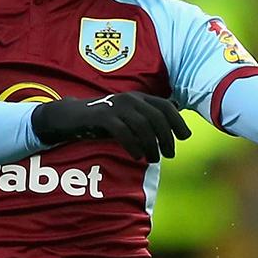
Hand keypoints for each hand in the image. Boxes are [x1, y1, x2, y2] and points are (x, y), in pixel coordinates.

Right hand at [31, 92, 191, 163]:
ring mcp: (115, 106)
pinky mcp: (102, 117)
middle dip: (166, 137)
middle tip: (169, 155)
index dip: (178, 121)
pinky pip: (123, 131)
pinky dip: (133, 145)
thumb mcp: (130, 114)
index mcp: (139, 98)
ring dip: (151, 145)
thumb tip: (175, 108)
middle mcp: (129, 99)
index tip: (185, 137)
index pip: (165, 106)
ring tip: (153, 159)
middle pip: (156, 117)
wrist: (73, 116)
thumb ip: (149, 113)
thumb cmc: (105, 119)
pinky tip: (137, 156)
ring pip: (142, 125)